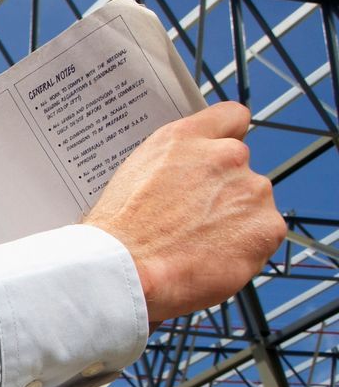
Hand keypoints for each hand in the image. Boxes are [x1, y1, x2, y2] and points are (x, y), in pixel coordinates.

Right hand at [82, 102, 284, 324]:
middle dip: (223, 193)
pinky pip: (263, 237)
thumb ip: (174, 162)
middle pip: (241, 171)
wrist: (125, 269)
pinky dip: (244, 250)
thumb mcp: (134, 172)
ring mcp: (252, 191)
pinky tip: (212, 259)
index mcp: (188, 137)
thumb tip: (189, 173)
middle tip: (191, 221)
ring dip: (235, 222)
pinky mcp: (266, 228)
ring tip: (197, 245)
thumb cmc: (119, 230)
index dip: (226, 140)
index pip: (232, 117)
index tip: (218, 159)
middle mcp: (227, 155)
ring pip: (254, 205)